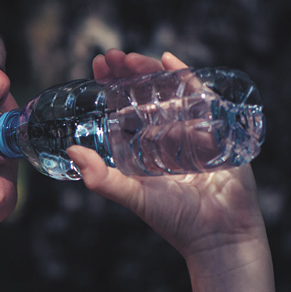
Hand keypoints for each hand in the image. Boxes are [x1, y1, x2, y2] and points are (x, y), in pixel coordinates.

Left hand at [66, 49, 267, 274]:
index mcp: (143, 146)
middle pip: (145, 92)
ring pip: (169, 90)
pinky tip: (171, 61)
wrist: (219, 236)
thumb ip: (102, 179)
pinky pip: (201, 95)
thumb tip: (71, 152)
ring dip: (150, 71)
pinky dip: (186, 76)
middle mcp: (166, 133)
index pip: (123, 106)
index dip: (110, 84)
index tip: (97, 64)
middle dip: (128, 71)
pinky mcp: (216, 127)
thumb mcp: (133, 196)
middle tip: (111, 55)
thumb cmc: (176, 220)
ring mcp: (192, 128)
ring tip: (132, 59)